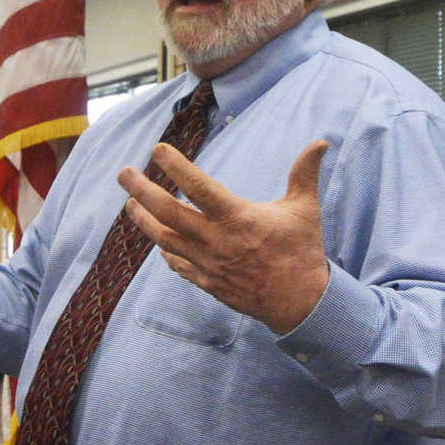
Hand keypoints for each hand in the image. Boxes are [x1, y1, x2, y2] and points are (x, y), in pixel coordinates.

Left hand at [117, 140, 330, 334]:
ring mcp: (207, 263)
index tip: (157, 150)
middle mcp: (216, 240)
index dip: (176, 167)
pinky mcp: (206, 282)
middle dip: (142, 191)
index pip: (198, 187)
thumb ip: (305, 173)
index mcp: (237, 217)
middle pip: (168, 213)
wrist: (300, 303)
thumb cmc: (302, 251)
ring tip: (129, 203)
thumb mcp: (305, 209)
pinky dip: (165, 251)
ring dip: (143, 220)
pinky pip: (178, 264)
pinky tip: (157, 241)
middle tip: (123, 173)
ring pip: (164, 239)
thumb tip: (321, 141)